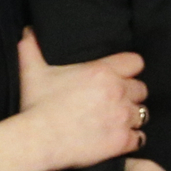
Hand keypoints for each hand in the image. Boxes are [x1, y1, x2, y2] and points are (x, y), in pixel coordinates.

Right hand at [16, 31, 146, 170]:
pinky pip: (140, 138)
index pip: (136, 62)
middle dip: (130, 95)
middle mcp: (118, 91)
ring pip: (142, 114)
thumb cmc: (35, 106)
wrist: (37, 141)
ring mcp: (123, 117)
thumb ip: (32, 47)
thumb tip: (28, 29)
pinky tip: (118, 138)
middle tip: (114, 102)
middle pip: (141, 89)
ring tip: (116, 121)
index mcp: (102, 71)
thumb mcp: (32, 71)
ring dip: (131, 117)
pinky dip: (132, 139)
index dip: (129, 69)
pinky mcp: (122, 141)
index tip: (120, 76)